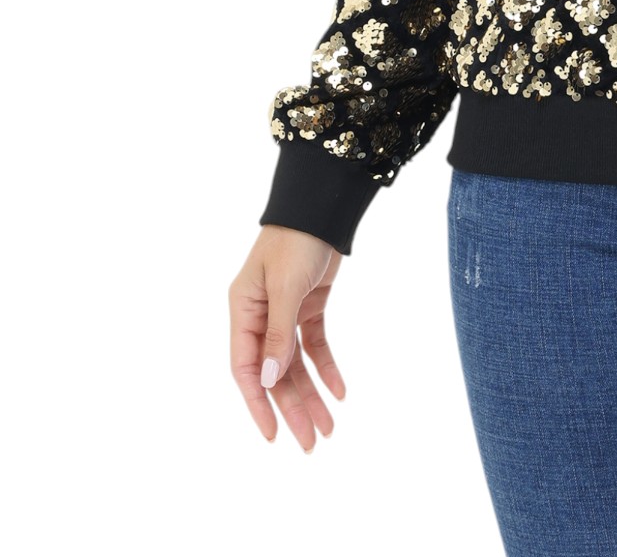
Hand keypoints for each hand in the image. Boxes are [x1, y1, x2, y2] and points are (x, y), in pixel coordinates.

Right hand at [229, 225, 344, 450]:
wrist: (321, 206)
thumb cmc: (294, 240)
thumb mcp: (284, 286)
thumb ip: (276, 333)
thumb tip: (267, 380)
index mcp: (242, 311)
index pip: (244, 368)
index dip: (257, 403)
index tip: (273, 434)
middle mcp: (259, 316)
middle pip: (273, 373)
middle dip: (292, 408)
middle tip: (309, 443)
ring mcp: (284, 311)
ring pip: (295, 364)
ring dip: (311, 394)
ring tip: (328, 428)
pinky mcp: (308, 305)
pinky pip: (315, 344)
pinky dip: (326, 367)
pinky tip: (340, 391)